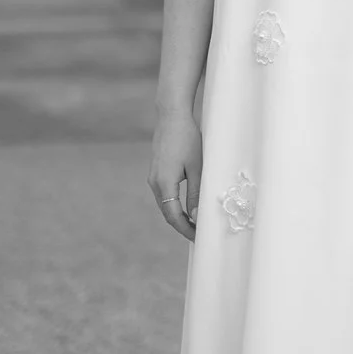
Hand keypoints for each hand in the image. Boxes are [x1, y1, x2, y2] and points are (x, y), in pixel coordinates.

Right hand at [149, 107, 202, 241]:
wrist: (172, 116)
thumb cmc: (188, 139)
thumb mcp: (197, 167)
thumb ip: (195, 193)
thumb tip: (196, 216)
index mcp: (164, 183)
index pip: (173, 216)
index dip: (186, 229)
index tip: (199, 237)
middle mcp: (154, 183)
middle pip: (167, 213)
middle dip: (182, 226)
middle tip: (199, 234)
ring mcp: (153, 177)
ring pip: (165, 204)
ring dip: (178, 215)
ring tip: (196, 223)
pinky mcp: (156, 171)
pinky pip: (164, 194)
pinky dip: (174, 204)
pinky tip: (187, 206)